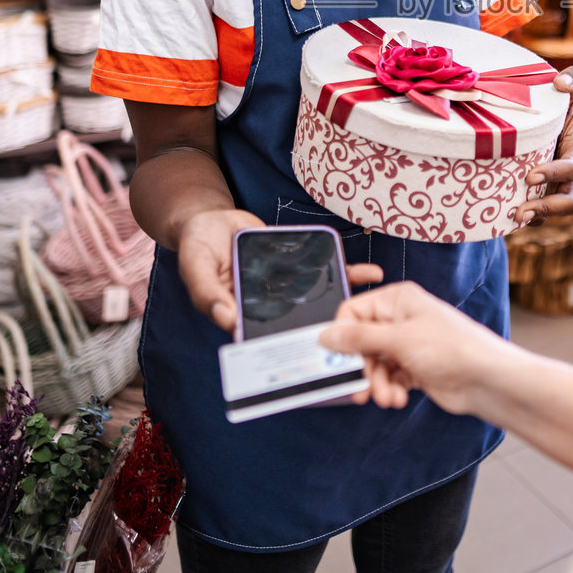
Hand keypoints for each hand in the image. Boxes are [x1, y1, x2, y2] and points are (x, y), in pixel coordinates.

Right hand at [178, 212, 383, 331]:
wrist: (211, 220)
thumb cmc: (197, 247)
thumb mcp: (196, 268)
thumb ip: (209, 294)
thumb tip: (229, 321)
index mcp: (243, 316)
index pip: (269, 338)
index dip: (292, 346)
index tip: (320, 352)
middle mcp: (268, 307)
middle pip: (300, 321)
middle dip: (328, 327)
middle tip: (359, 333)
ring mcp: (285, 288)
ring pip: (317, 299)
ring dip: (345, 301)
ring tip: (376, 305)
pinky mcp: (296, 267)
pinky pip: (321, 270)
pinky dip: (345, 271)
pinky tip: (369, 272)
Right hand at [320, 281, 508, 412]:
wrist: (486, 379)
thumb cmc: (452, 348)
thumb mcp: (399, 340)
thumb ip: (359, 338)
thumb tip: (326, 335)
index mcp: (397, 300)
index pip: (353, 311)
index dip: (343, 337)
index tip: (336, 360)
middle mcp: (401, 319)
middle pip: (362, 343)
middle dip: (362, 368)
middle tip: (363, 388)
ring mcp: (408, 344)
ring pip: (375, 364)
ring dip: (376, 384)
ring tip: (387, 398)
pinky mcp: (414, 367)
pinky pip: (389, 377)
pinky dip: (389, 389)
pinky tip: (397, 399)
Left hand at [514, 66, 572, 226]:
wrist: (541, 120)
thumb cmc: (556, 105)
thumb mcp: (566, 92)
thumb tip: (561, 82)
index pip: (571, 169)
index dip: (553, 174)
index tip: (529, 175)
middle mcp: (568, 175)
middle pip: (568, 202)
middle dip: (546, 209)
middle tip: (519, 211)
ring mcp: (554, 187)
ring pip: (549, 212)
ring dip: (532, 218)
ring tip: (509, 218)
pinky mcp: (539, 194)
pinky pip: (535, 213)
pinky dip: (521, 217)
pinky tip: (499, 216)